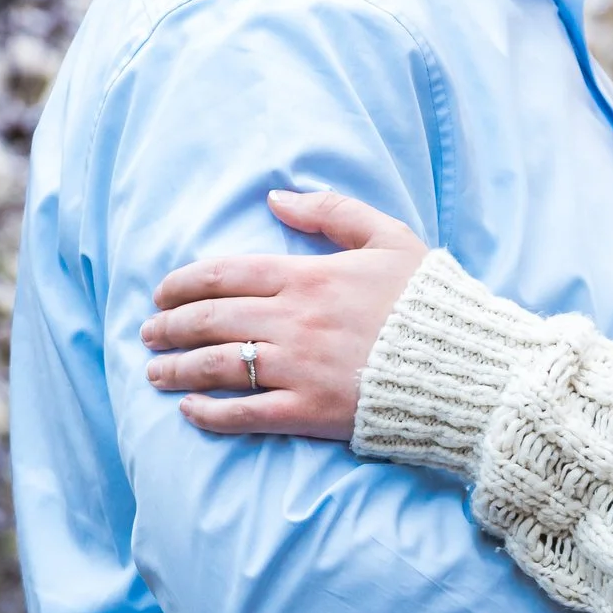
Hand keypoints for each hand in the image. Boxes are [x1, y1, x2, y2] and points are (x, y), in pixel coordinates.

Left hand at [140, 189, 428, 439]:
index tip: (162, 292)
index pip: (225, 274)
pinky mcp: (308, 412)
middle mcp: (293, 321)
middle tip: (148, 333)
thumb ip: (332, 211)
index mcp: (309, 276)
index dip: (183, 283)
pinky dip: (208, 414)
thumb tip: (276, 198)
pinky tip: (189, 411)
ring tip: (155, 373)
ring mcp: (298, 368)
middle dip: (168, 327)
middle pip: (209, 321)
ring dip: (175, 369)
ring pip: (215, 366)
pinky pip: (244, 414)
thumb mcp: (390, 238)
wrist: (464, 365)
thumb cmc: (429, 301)